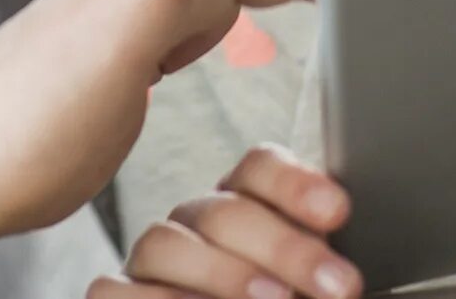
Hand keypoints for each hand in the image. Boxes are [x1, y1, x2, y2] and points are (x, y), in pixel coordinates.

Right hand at [91, 145, 360, 298]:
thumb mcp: (303, 285)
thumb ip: (316, 272)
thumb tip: (342, 275)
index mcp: (242, 208)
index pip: (257, 169)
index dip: (295, 183)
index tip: (338, 212)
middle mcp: (193, 225)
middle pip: (224, 210)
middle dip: (285, 248)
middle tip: (336, 285)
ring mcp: (150, 260)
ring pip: (167, 243)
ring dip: (226, 275)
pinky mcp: (113, 293)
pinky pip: (117, 290)